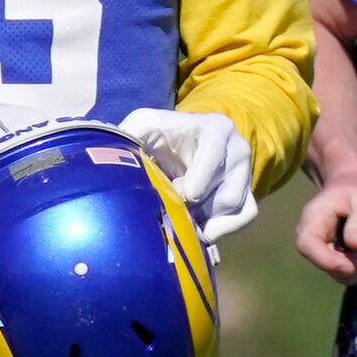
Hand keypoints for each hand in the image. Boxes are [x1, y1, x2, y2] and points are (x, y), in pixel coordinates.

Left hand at [120, 108, 256, 241]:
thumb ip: (129, 133)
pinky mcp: (247, 193)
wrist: (182, 141)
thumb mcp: (144, 124)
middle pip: (225, 188)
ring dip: (205, 217)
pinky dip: (224, 228)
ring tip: (179, 215)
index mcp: (215, 128)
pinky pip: (246, 215)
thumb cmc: (162, 133)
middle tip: (172, 206)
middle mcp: (237, 150)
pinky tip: (198, 232)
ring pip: (233, 205)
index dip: (199, 177)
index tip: (183, 194)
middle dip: (196, 204)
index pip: (215, 152)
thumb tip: (110, 152)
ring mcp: (245, 173)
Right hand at [295, 165, 356, 284]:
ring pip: (335, 270)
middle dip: (350, 265)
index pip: (307, 244)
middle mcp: (311, 235)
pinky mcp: (331, 255)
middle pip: (322, 262)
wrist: (355, 187)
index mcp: (314, 218)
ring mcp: (320, 247)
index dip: (326, 260)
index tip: (350, 266)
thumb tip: (356, 244)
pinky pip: (344, 270)